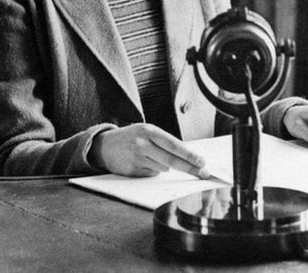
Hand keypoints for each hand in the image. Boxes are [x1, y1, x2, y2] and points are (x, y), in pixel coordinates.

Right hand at [89, 123, 209, 177]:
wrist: (104, 146)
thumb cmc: (131, 138)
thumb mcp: (146, 132)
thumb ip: (164, 142)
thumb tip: (187, 156)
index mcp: (148, 131)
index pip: (174, 145)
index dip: (189, 155)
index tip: (202, 162)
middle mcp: (142, 144)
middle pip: (171, 160)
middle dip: (190, 168)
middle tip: (203, 173)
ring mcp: (137, 159)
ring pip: (163, 168)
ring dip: (165, 166)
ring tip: (152, 157)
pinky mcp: (132, 172)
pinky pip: (152, 174)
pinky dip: (153, 171)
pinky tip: (143, 163)